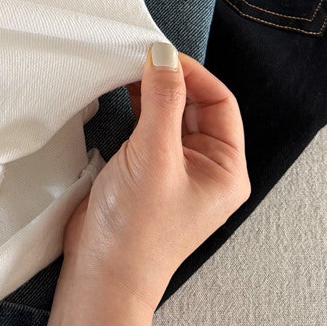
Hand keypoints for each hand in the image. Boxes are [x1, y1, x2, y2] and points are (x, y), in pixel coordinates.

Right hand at [48, 45, 249, 325]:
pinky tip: (121, 93)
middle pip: (196, 105)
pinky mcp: (149, 171)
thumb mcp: (154, 155)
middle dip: (171, 80)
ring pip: (171, 114)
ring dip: (153, 91)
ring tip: (129, 69)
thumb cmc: (137, 230)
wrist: (102, 271)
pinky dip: (138, 107)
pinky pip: (150, 127)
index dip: (193, 74)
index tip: (163, 54)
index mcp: (225, 169)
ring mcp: (176, 169)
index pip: (219, 102)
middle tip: (142, 57)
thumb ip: (161, 100)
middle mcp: (206, 168)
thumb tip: (164, 56)